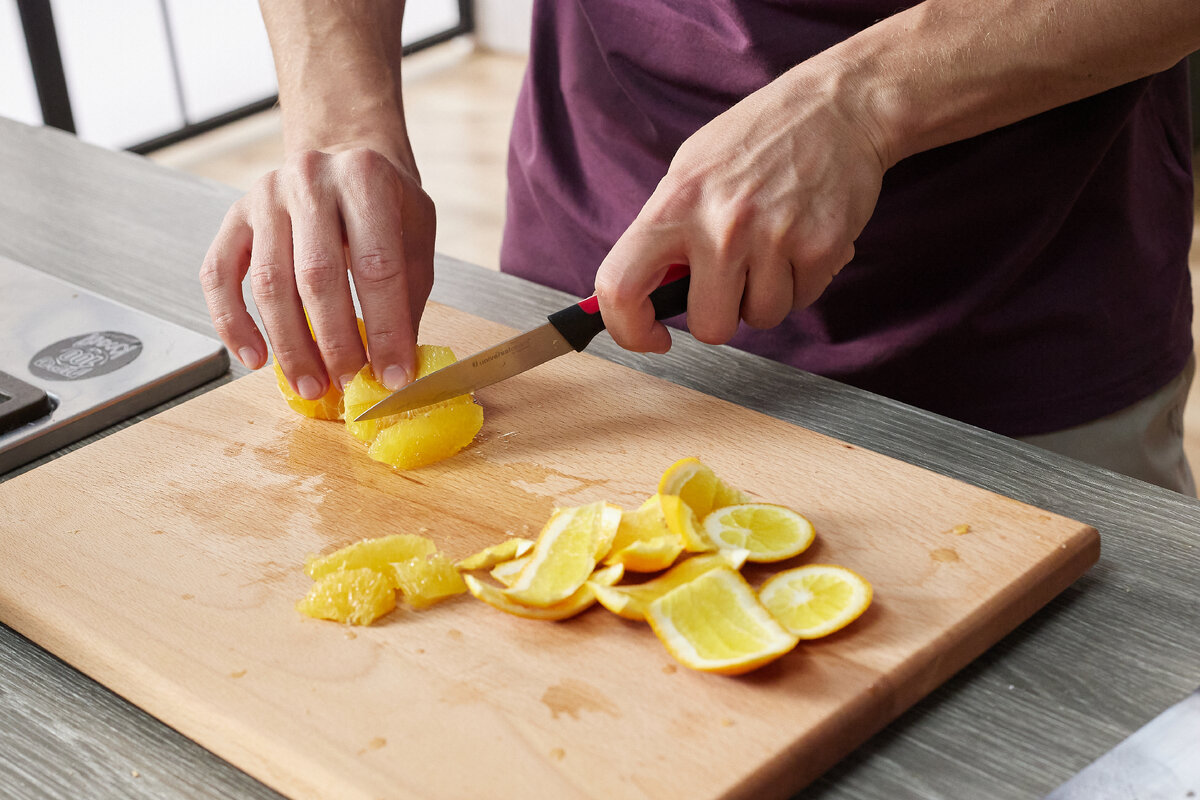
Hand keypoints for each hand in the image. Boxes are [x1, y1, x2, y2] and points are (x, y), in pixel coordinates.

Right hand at [200, 145, 435, 397]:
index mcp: (365, 179)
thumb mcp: (415, 235)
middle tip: (348, 384)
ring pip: (268, 283)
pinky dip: (233, 324)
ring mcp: (265, 196)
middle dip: (334, 342)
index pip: (377, 266)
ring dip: (290, 345)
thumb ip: (407, 293)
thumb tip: (395, 364)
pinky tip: (256, 358)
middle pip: (317, 276)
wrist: (343, 154)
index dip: (387, 328)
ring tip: (312, 385)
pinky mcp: (234, 216)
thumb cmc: (384, 204)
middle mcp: (309, 180)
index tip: (393, 375)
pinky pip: (218, 276)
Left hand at [593, 68, 886, 352]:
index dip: (628, 328)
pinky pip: (802, 300)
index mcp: (674, 203)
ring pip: (761, 317)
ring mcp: (773, 237)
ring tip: (774, 247)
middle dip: (721, 314)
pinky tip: (802, 240)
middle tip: (733, 279)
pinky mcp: (821, 247)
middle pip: (709, 326)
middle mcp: (720, 224)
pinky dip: (803, 281)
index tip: (650, 336)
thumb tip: (646, 292)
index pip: (620, 286)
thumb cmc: (759, 138)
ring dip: (767, 295)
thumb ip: (666, 232)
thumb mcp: (691, 170)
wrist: (838, 106)